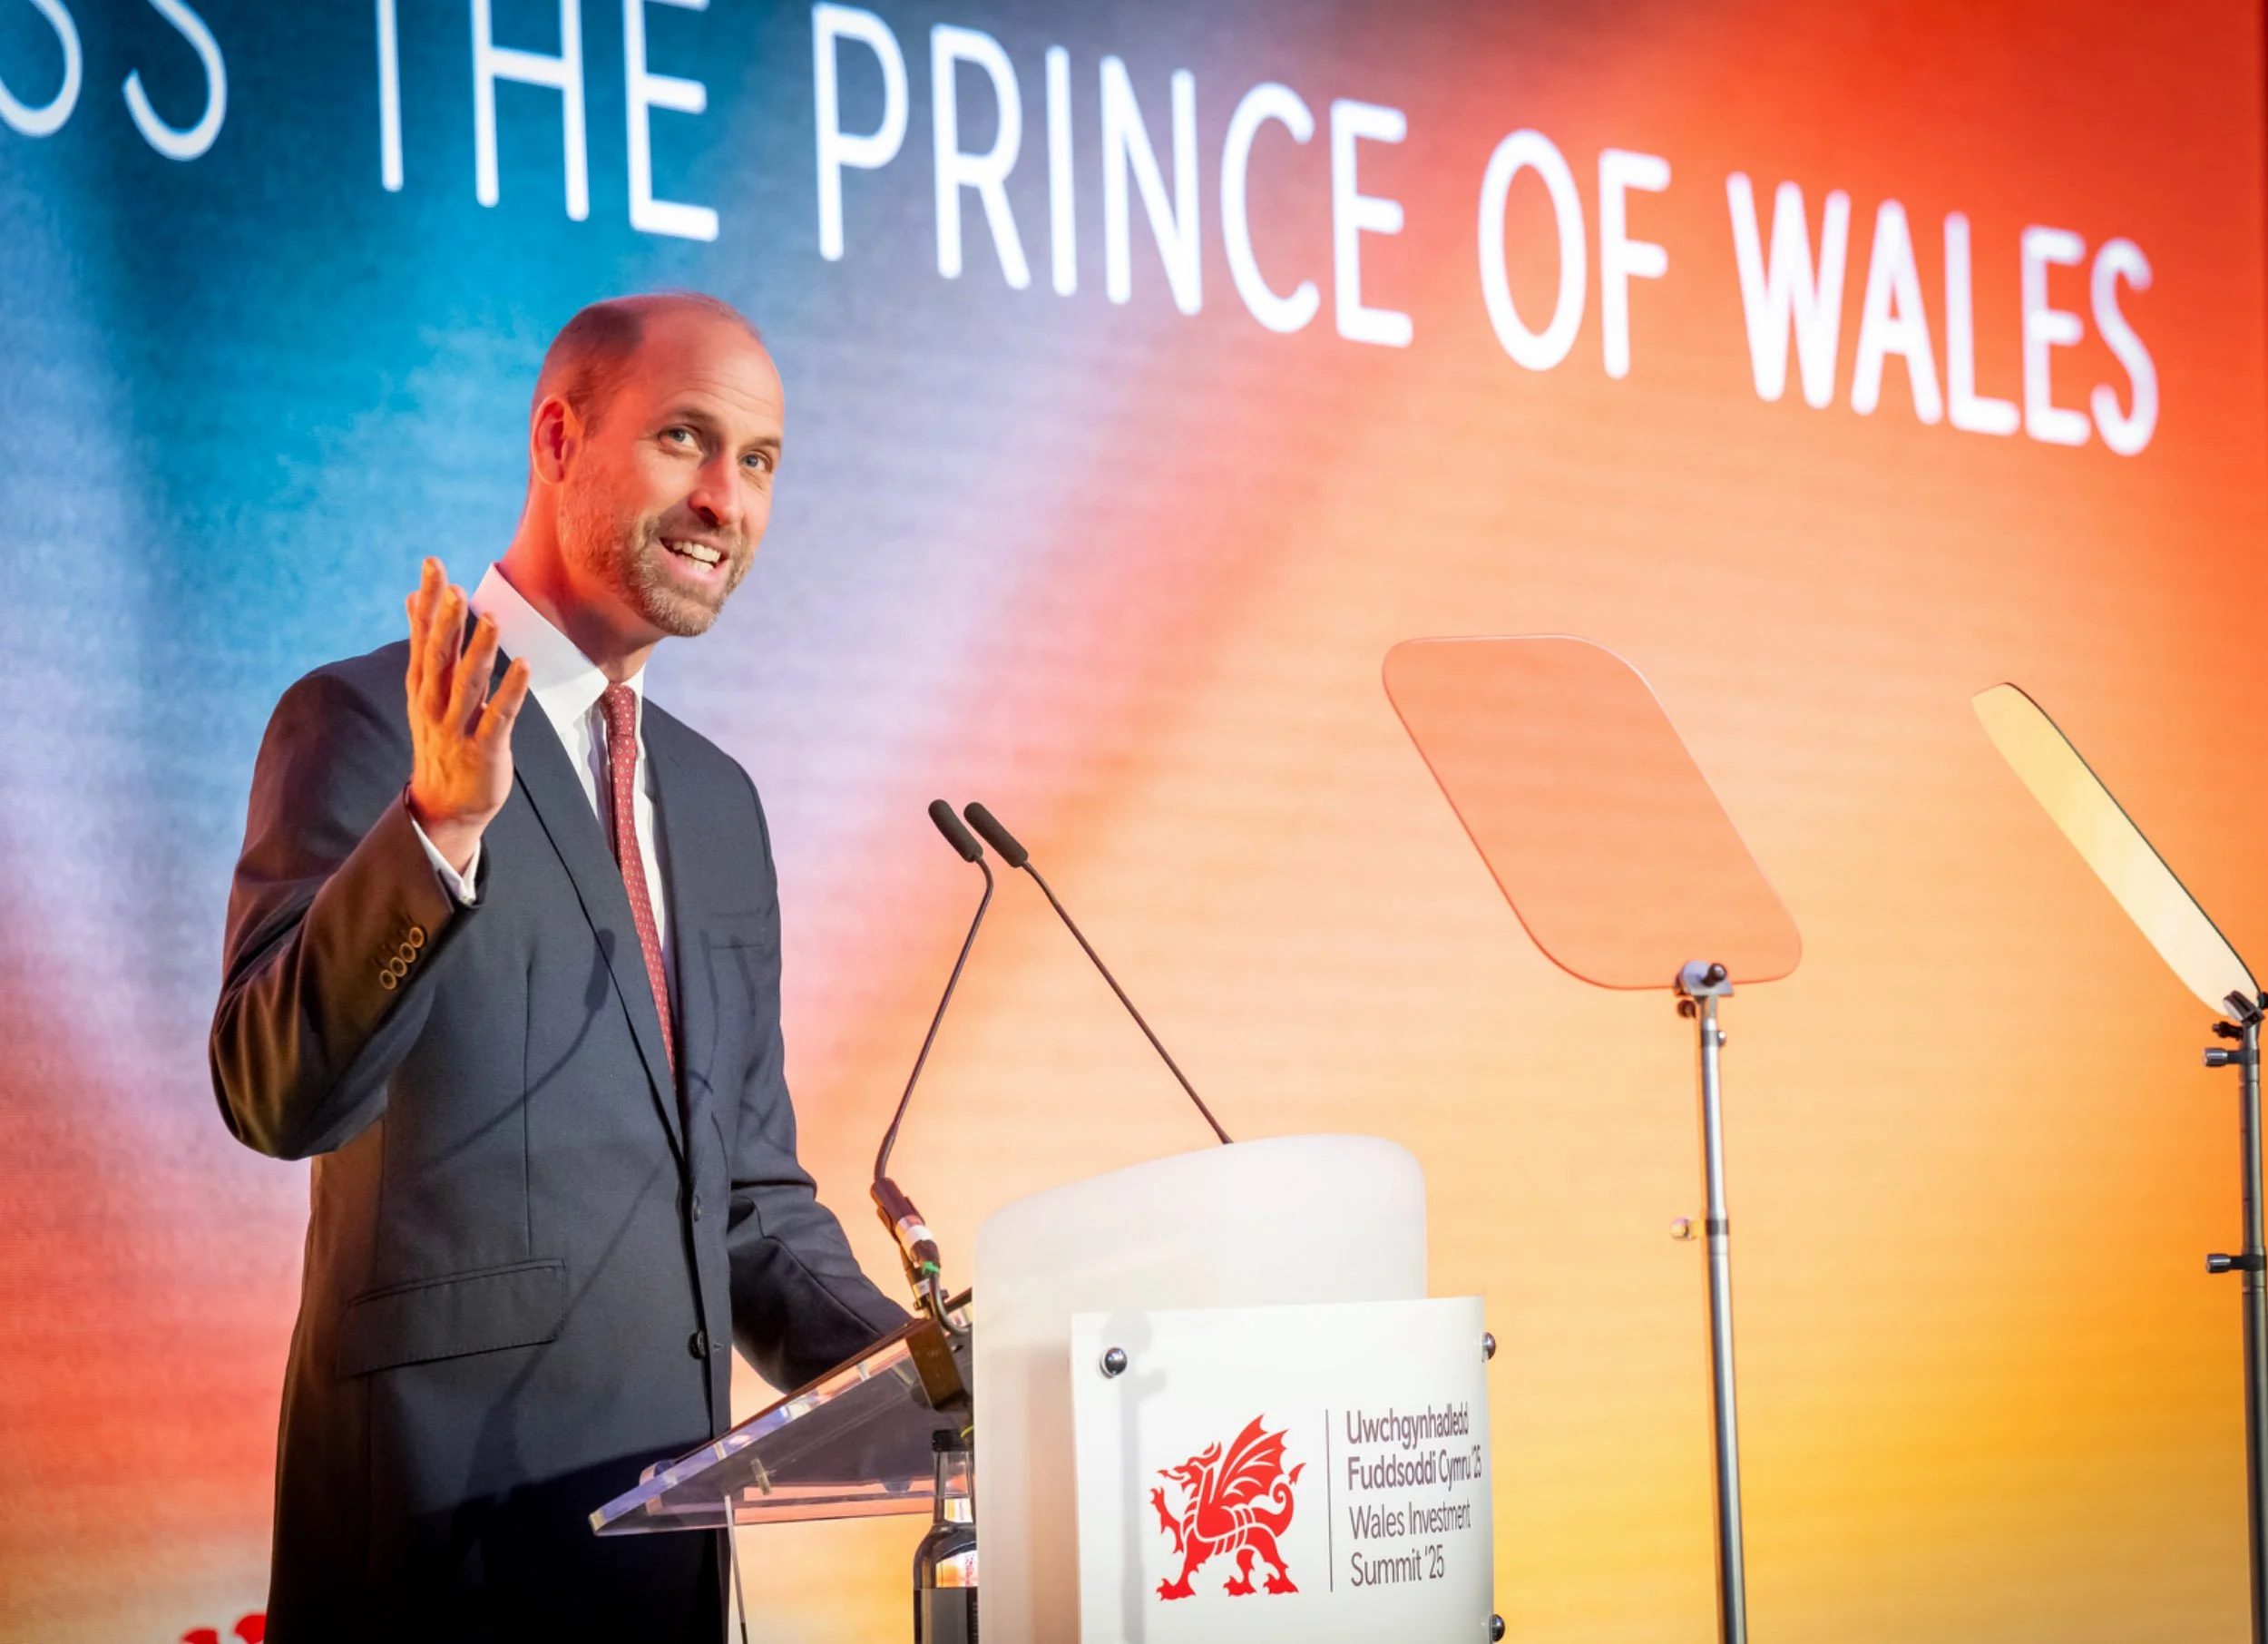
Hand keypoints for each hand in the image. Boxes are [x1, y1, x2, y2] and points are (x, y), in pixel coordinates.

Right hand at [403, 558, 530, 874]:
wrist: (445, 806)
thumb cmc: (441, 738)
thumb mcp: (426, 691)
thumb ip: (425, 644)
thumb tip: (415, 597)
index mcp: (422, 687)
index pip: (423, 637)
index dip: (429, 602)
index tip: (433, 565)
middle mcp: (434, 705)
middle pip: (439, 658)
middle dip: (446, 623)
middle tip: (455, 587)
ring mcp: (458, 729)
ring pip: (467, 686)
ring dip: (479, 651)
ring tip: (490, 618)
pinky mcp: (483, 751)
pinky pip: (498, 718)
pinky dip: (510, 692)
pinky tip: (523, 665)